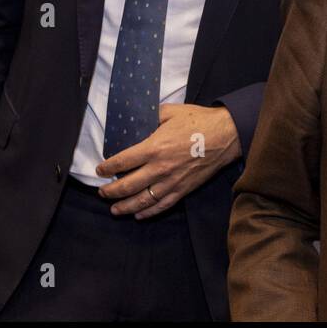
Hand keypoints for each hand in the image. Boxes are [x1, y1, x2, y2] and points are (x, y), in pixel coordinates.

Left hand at [96, 103, 241, 219]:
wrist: (226, 135)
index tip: (100, 170)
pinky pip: (163, 205)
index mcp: (154, 148)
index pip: (123, 162)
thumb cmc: (198, 121)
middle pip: (128, 185)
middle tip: (102, 192)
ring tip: (114, 210)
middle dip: (111, 191)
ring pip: (143, 200)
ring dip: (126, 207)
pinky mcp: (184, 189)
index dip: (108, 168)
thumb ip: (150, 117)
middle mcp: (160, 168)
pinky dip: (149, 212)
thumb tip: (138, 119)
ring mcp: (172, 182)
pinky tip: (139, 215)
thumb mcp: (170, 112)